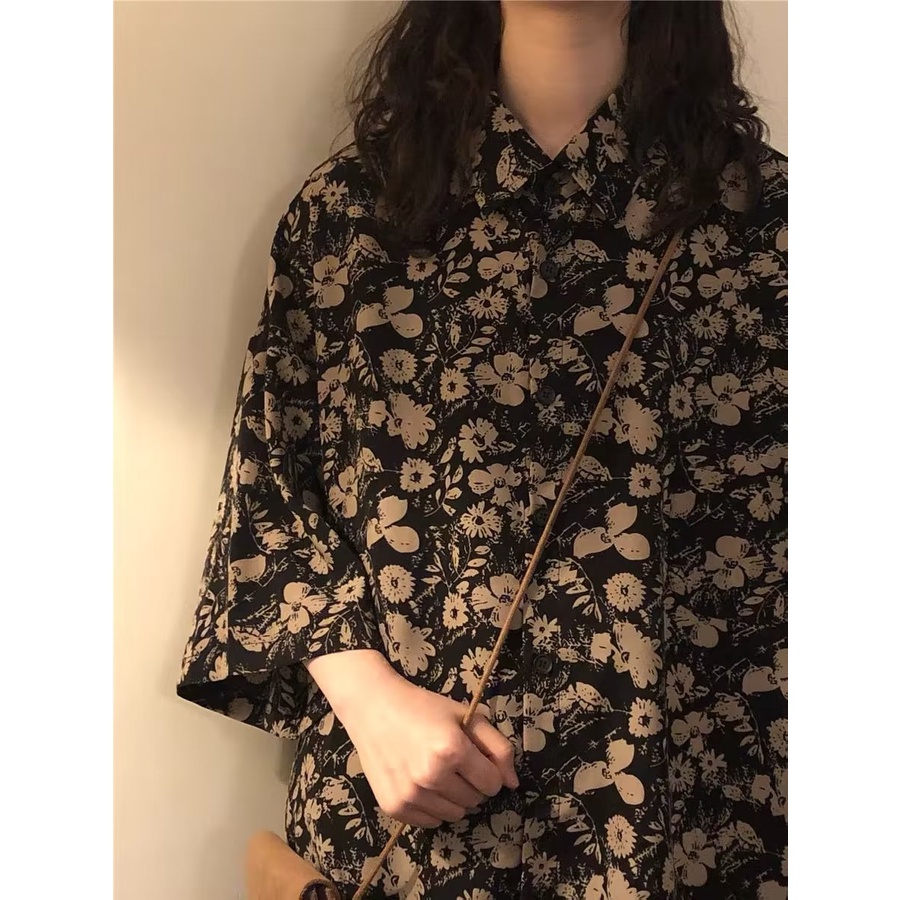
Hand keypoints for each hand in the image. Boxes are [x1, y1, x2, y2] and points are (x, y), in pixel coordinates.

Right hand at [306, 650, 517, 827]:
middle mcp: (431, 776)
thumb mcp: (466, 716)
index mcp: (452, 750)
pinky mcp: (394, 807)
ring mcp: (411, 795)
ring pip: (454, 816)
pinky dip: (432, 808)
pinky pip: (431, 823)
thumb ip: (497, 747)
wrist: (373, 708)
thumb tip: (513, 784)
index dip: (487, 770)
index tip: (473, 757)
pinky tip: (420, 782)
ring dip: (453, 798)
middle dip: (471, 783)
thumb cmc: (423, 708)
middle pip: (475, 801)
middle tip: (452, 761)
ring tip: (436, 772)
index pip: (493, 783)